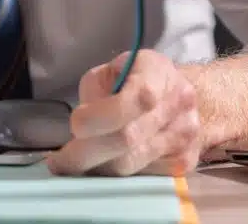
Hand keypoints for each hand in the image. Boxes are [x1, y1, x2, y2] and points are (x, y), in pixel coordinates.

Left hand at [47, 50, 201, 176]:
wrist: (179, 94)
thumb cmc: (135, 78)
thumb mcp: (110, 70)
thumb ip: (95, 92)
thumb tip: (81, 129)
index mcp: (158, 72)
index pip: (136, 99)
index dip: (100, 117)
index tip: (74, 126)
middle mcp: (179, 103)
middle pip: (129, 139)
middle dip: (87, 153)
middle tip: (61, 162)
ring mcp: (186, 136)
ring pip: (132, 164)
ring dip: (99, 166)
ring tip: (80, 161)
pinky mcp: (187, 162)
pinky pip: (142, 177)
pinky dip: (118, 174)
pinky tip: (108, 162)